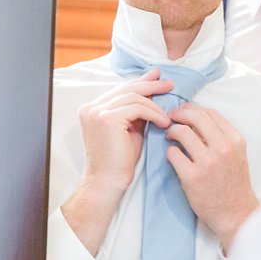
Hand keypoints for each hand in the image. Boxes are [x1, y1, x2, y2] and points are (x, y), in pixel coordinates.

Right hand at [62, 70, 174, 254]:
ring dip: (155, 106)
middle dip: (151, 85)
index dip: (141, 82)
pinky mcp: (107, 119)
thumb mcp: (129, 129)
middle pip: (127, 88)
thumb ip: (135, 111)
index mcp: (93, 109)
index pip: (121, 89)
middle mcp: (91, 108)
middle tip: (169, 84)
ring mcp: (97, 112)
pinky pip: (137, 108)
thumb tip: (152, 92)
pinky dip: (153, 114)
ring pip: (134, 97)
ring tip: (168, 118)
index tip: (158, 78)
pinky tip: (163, 123)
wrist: (108, 182)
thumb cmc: (120, 160)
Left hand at [164, 103, 257, 252]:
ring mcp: (208, 162)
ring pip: (181, 132)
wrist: (236, 213)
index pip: (210, 113)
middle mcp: (223, 148)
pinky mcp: (192, 177)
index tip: (184, 112)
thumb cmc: (234, 183)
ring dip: (171, 131)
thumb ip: (221, 136)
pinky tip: (173, 156)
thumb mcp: (237, 154)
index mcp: (235, 140)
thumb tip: (196, 119)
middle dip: (179, 114)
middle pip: (196, 117)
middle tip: (171, 118)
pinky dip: (170, 152)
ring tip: (169, 137)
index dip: (193, 109)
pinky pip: (173, 154)